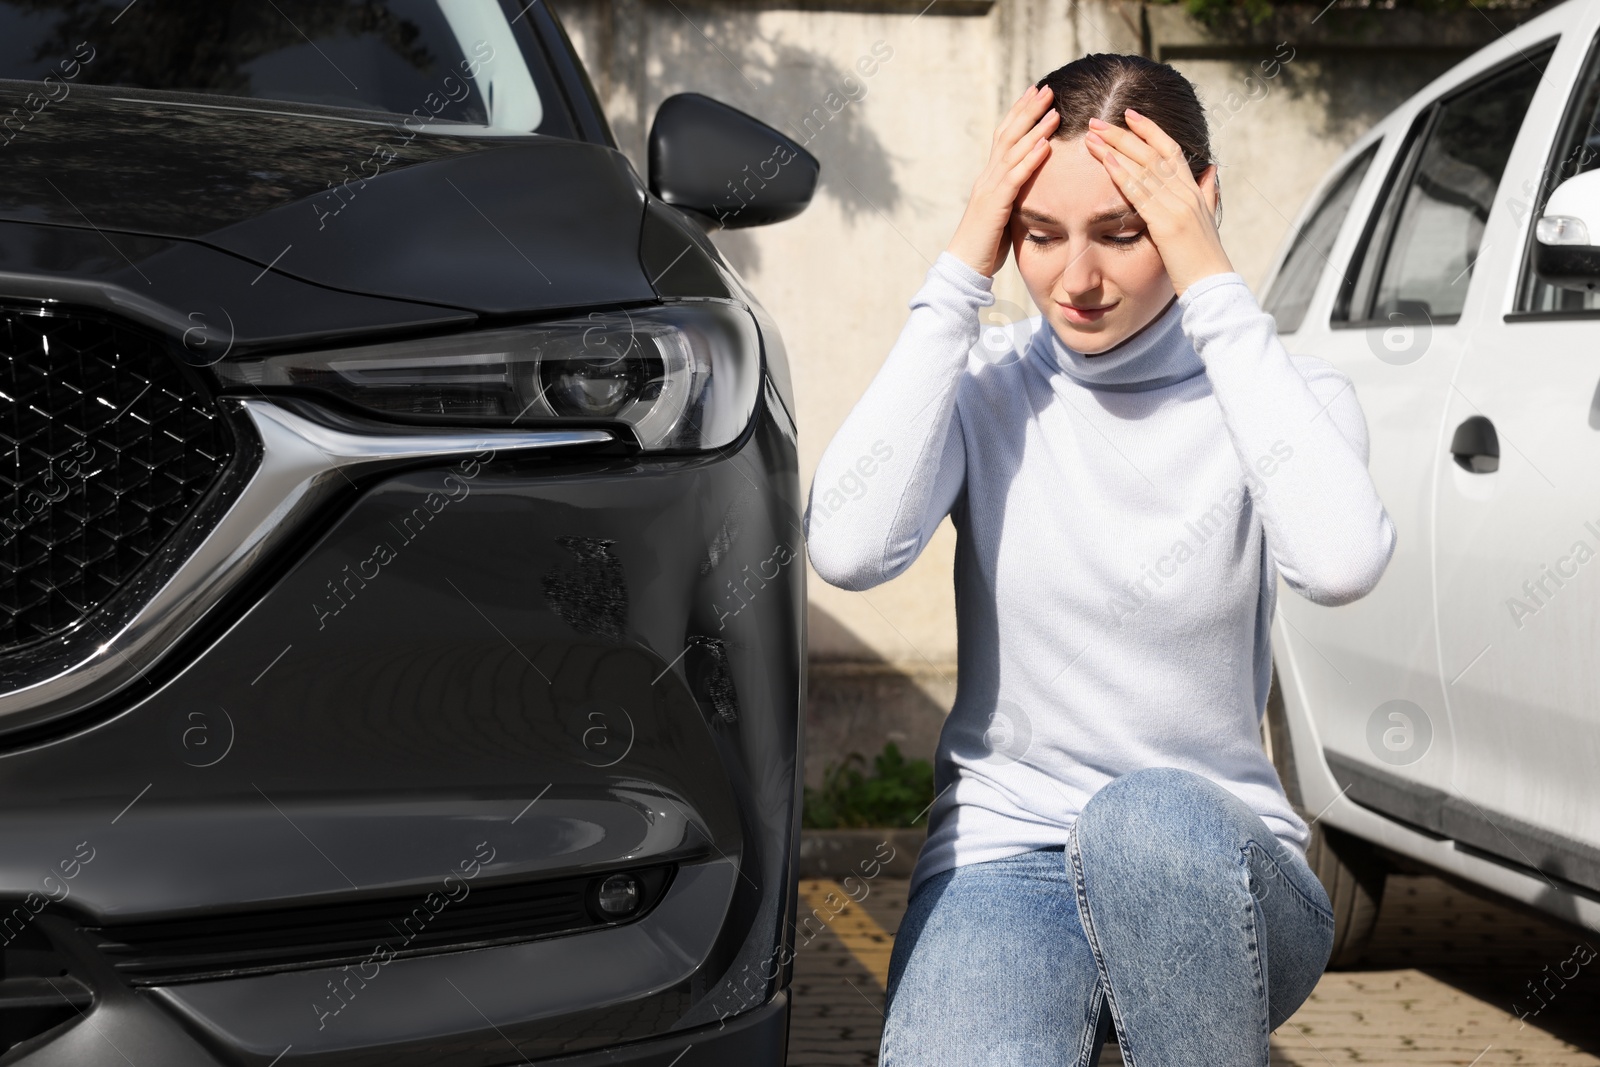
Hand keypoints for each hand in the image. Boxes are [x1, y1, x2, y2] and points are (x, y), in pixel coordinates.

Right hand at [945, 84, 1059, 277]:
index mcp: (989, 179)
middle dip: (1027, 110)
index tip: (1036, 95)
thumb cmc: (986, 247)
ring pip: (1012, 150)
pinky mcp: (994, 205)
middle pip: (1007, 135)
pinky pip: (1014, 177)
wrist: (964, 266)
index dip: (1020, 115)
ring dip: (1034, 128)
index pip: (1004, 138)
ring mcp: (988, 189)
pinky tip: (1045, 143)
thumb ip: (1015, 199)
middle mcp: (987, 177)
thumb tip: (1032, 191)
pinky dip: (1030, 158)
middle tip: (1045, 88)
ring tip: (1053, 110)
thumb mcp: (1004, 216)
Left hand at [1082, 108, 1233, 295]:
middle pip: (1152, 152)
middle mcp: (1186, 192)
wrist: (1212, 285)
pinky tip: (1105, 160)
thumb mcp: (1207, 220)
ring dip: (1115, 147)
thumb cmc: (1203, 258)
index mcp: (1195, 190)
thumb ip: (1207, 193)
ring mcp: (1178, 206)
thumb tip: (1210, 170)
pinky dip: (1121, 173)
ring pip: (1143, 166)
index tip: (1129, 115)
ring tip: (1092, 135)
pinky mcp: (1166, 222)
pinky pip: (1140, 192)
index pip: (1171, 150)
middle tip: (1097, 121)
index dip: (1150, 130)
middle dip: (1123, 134)